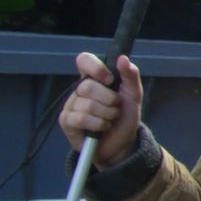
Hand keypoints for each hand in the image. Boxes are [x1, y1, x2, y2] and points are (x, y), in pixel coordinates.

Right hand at [58, 52, 142, 168]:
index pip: (84, 60)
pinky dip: (98, 124)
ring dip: (106, 114)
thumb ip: (130, 76)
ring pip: (86, 105)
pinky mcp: (66, 121)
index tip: (109, 79)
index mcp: (94, 78)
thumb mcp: (134, 95)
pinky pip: (80, 119)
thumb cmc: (125, 116)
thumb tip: (123, 58)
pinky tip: (102, 127)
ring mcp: (71, 105)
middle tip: (115, 107)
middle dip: (109, 100)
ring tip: (110, 119)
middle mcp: (80, 89)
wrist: (123, 142)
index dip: (95, 67)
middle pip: (87, 86)